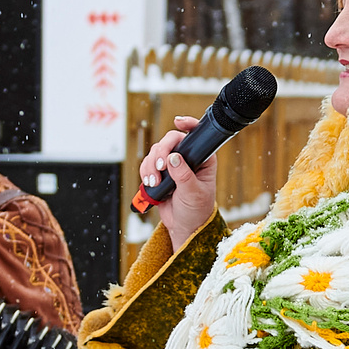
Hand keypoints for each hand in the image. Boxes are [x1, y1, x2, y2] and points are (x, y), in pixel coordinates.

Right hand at [140, 115, 218, 249]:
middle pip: (169, 141)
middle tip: (159, 168)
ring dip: (150, 166)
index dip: (188, 124)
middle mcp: (187, 157)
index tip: (178, 122)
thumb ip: (184, 175)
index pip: (196, 135)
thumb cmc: (196, 210)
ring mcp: (172, 164)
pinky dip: (145, 172)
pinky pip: (147, 164)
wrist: (184, 226)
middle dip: (160, 153)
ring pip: (155, 152)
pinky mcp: (160, 173)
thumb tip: (173, 158)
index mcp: (203, 159)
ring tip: (155, 183)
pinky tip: (151, 184)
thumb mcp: (193, 193)